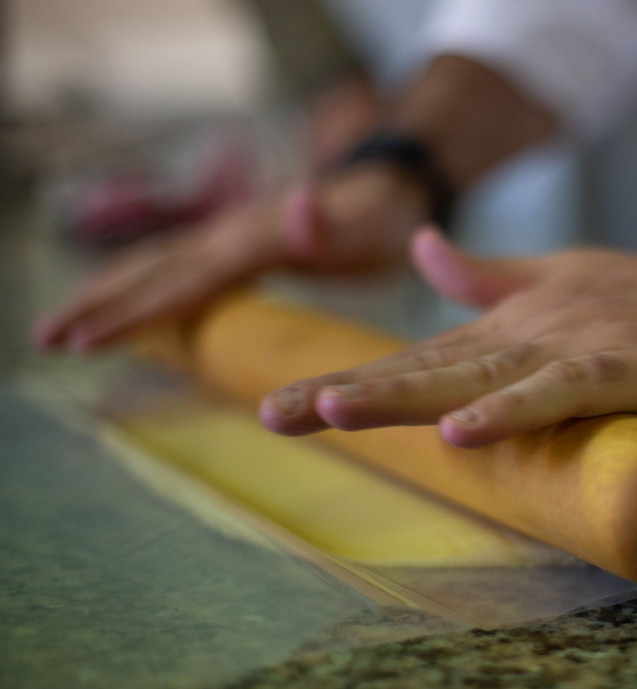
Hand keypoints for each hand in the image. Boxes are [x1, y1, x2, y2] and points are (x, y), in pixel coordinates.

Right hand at [32, 165, 429, 352]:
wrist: (387, 190)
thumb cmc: (380, 224)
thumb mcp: (367, 233)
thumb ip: (330, 226)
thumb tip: (302, 201)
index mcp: (251, 241)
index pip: (183, 282)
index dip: (135, 313)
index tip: (87, 342)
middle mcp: (228, 234)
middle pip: (151, 270)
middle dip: (97, 305)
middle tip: (42, 340)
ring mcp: (226, 236)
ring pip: (151, 264)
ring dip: (103, 294)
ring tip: (55, 329)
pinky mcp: (231, 244)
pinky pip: (171, 266)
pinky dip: (134, 285)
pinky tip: (115, 306)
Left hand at [259, 228, 636, 447]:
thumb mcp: (566, 280)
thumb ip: (492, 276)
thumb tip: (425, 252)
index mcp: (514, 323)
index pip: (420, 355)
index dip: (353, 377)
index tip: (285, 401)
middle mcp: (530, 332)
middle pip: (427, 366)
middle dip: (348, 391)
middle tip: (273, 414)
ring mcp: (574, 348)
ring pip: (475, 374)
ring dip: (404, 394)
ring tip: (332, 411)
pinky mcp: (623, 372)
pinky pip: (558, 395)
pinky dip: (511, 412)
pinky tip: (463, 432)